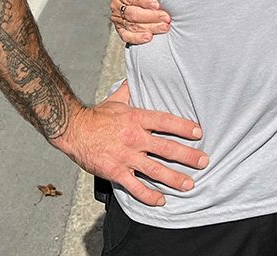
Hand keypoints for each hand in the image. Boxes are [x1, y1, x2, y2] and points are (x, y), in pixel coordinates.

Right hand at [52, 81, 207, 205]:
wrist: (73, 130)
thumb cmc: (95, 116)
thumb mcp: (115, 99)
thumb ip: (129, 90)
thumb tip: (137, 76)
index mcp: (135, 119)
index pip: (165, 121)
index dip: (183, 127)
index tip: (198, 133)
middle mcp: (134, 138)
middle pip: (166, 148)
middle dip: (188, 156)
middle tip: (203, 161)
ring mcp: (126, 156)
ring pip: (156, 170)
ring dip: (175, 178)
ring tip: (189, 184)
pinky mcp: (116, 171)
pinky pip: (135, 186)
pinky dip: (149, 195)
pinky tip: (161, 200)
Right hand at [110, 0, 171, 44]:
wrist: (131, 0)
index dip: (144, 0)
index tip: (157, 4)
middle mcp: (116, 4)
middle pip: (133, 12)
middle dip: (151, 16)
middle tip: (167, 17)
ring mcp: (117, 18)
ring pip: (133, 25)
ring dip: (150, 27)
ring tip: (165, 26)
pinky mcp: (120, 29)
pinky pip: (126, 36)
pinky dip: (137, 38)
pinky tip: (149, 37)